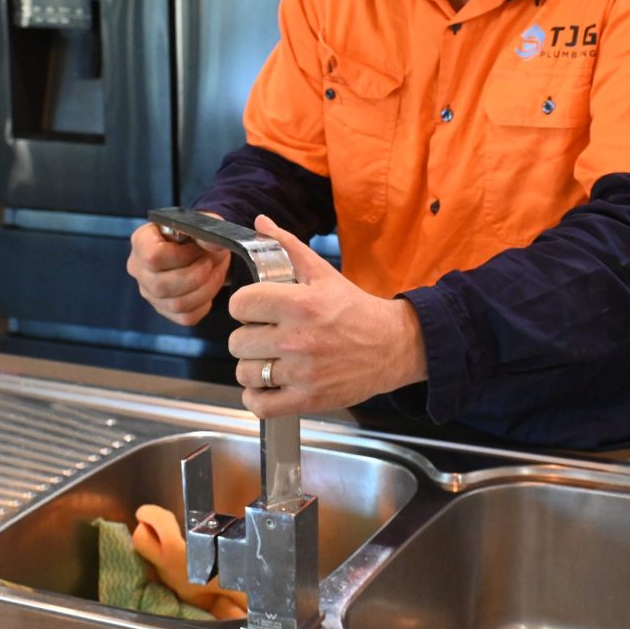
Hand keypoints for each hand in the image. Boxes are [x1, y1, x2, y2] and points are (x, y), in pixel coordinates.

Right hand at [126, 218, 230, 325]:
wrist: (203, 250)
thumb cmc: (197, 235)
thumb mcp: (204, 225)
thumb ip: (207, 232)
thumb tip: (214, 245)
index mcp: (142, 241)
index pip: (153, 257)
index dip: (182, 256)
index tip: (198, 250)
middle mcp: (138, 269)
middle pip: (162, 285)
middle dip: (196, 275)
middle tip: (209, 263)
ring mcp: (149, 292)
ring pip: (175, 304)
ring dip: (204, 290)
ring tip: (213, 274)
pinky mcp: (163, 310)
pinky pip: (185, 317)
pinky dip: (203, 304)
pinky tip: (207, 288)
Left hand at [228, 215, 426, 417]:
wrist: (392, 345)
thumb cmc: (355, 309)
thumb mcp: (322, 273)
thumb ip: (287, 247)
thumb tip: (260, 223)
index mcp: (300, 303)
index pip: (240, 304)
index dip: (245, 305)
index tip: (256, 309)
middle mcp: (298, 338)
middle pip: (237, 342)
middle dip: (249, 336)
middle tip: (266, 335)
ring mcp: (302, 372)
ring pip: (245, 373)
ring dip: (253, 368)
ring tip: (270, 359)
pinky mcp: (308, 399)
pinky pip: (260, 405)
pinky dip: (258, 397)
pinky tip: (270, 384)